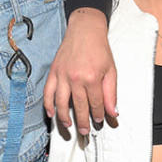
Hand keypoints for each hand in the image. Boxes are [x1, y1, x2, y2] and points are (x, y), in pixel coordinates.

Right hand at [43, 8, 116, 134]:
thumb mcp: (111, 71)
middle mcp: (76, 78)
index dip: (97, 115)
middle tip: (84, 131)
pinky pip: (48, 92)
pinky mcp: (54, 72)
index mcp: (92, 78)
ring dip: (64, 117)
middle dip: (82, 121)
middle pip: (78, 106)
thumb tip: (112, 112)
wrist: (85, 30)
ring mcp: (62, 75)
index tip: (98, 121)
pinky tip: (51, 113)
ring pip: (61, 103)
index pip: (95, 103)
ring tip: (68, 126)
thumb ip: (111, 93)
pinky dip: (48, 104)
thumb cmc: (99, 49)